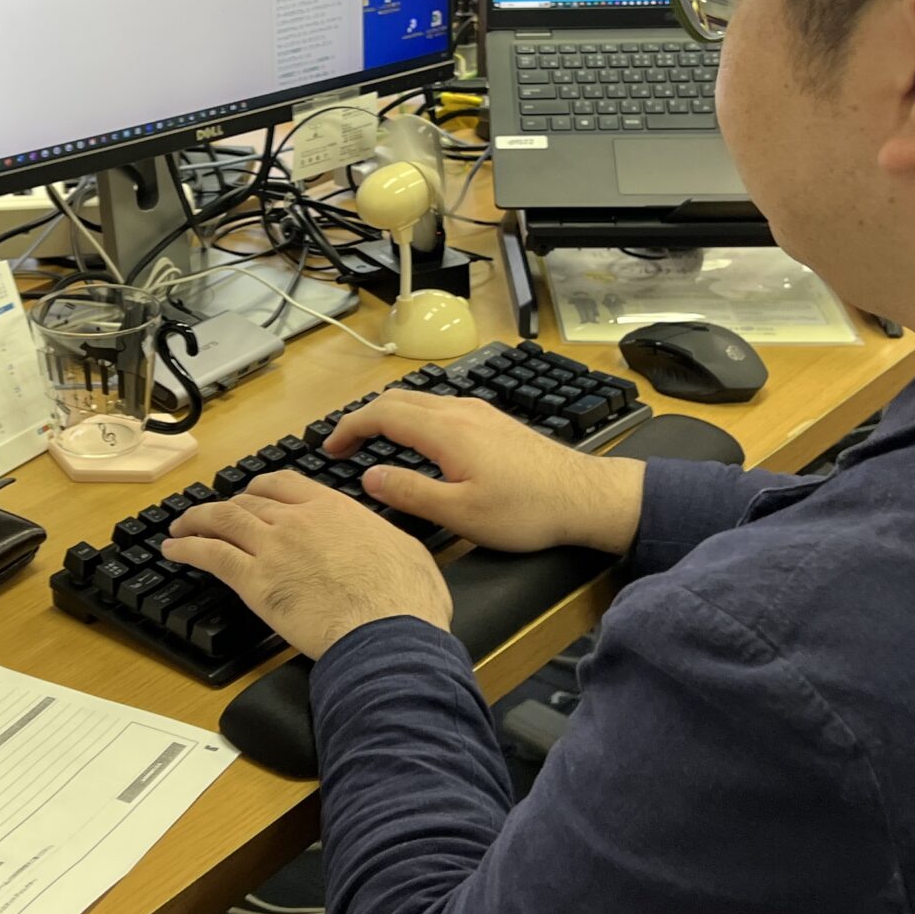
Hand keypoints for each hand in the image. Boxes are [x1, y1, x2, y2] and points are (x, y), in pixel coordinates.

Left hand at [163, 472, 450, 659]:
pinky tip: (174, 550)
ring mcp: (273, 548)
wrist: (386, 632)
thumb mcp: (406, 550)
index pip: (285, 484)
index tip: (252, 494)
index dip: (261, 487)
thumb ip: (384, 538)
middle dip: (229, 505)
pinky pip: (210, 555)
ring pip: (223, 520)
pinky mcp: (255, 581)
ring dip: (196, 520)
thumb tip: (387, 542)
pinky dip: (187, 548)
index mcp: (334, 509)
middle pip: (250, 501)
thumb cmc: (405, 601)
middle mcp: (298, 520)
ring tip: (180, 527)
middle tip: (215, 514)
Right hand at [321, 390, 645, 556]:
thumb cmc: (526, 510)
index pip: (382, 413)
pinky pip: (442, 408)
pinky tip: (418, 443)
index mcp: (446, 430)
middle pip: (398, 399)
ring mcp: (480, 412)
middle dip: (364, 418)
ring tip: (372, 442)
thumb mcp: (460, 513)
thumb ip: (410, 492)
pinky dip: (415, 419)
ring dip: (390, 416)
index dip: (349, 427)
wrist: (585, 497)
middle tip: (342, 445)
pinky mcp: (495, 421)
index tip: (329, 448)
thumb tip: (369, 477)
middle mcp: (461, 411)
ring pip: (421, 401)